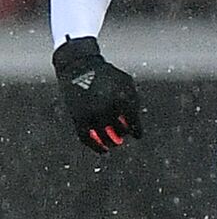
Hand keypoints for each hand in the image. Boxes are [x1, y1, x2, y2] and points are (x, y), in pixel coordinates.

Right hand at [53, 36, 143, 154]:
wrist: (80, 67)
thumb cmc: (107, 75)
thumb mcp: (126, 82)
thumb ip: (133, 101)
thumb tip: (135, 123)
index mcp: (121, 98)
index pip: (133, 122)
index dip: (137, 130)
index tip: (138, 135)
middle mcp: (106, 107)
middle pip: (119, 130)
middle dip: (122, 134)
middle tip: (123, 136)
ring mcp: (91, 113)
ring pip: (103, 137)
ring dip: (110, 144)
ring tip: (113, 145)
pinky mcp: (77, 117)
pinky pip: (86, 138)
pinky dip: (95, 147)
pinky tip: (103, 151)